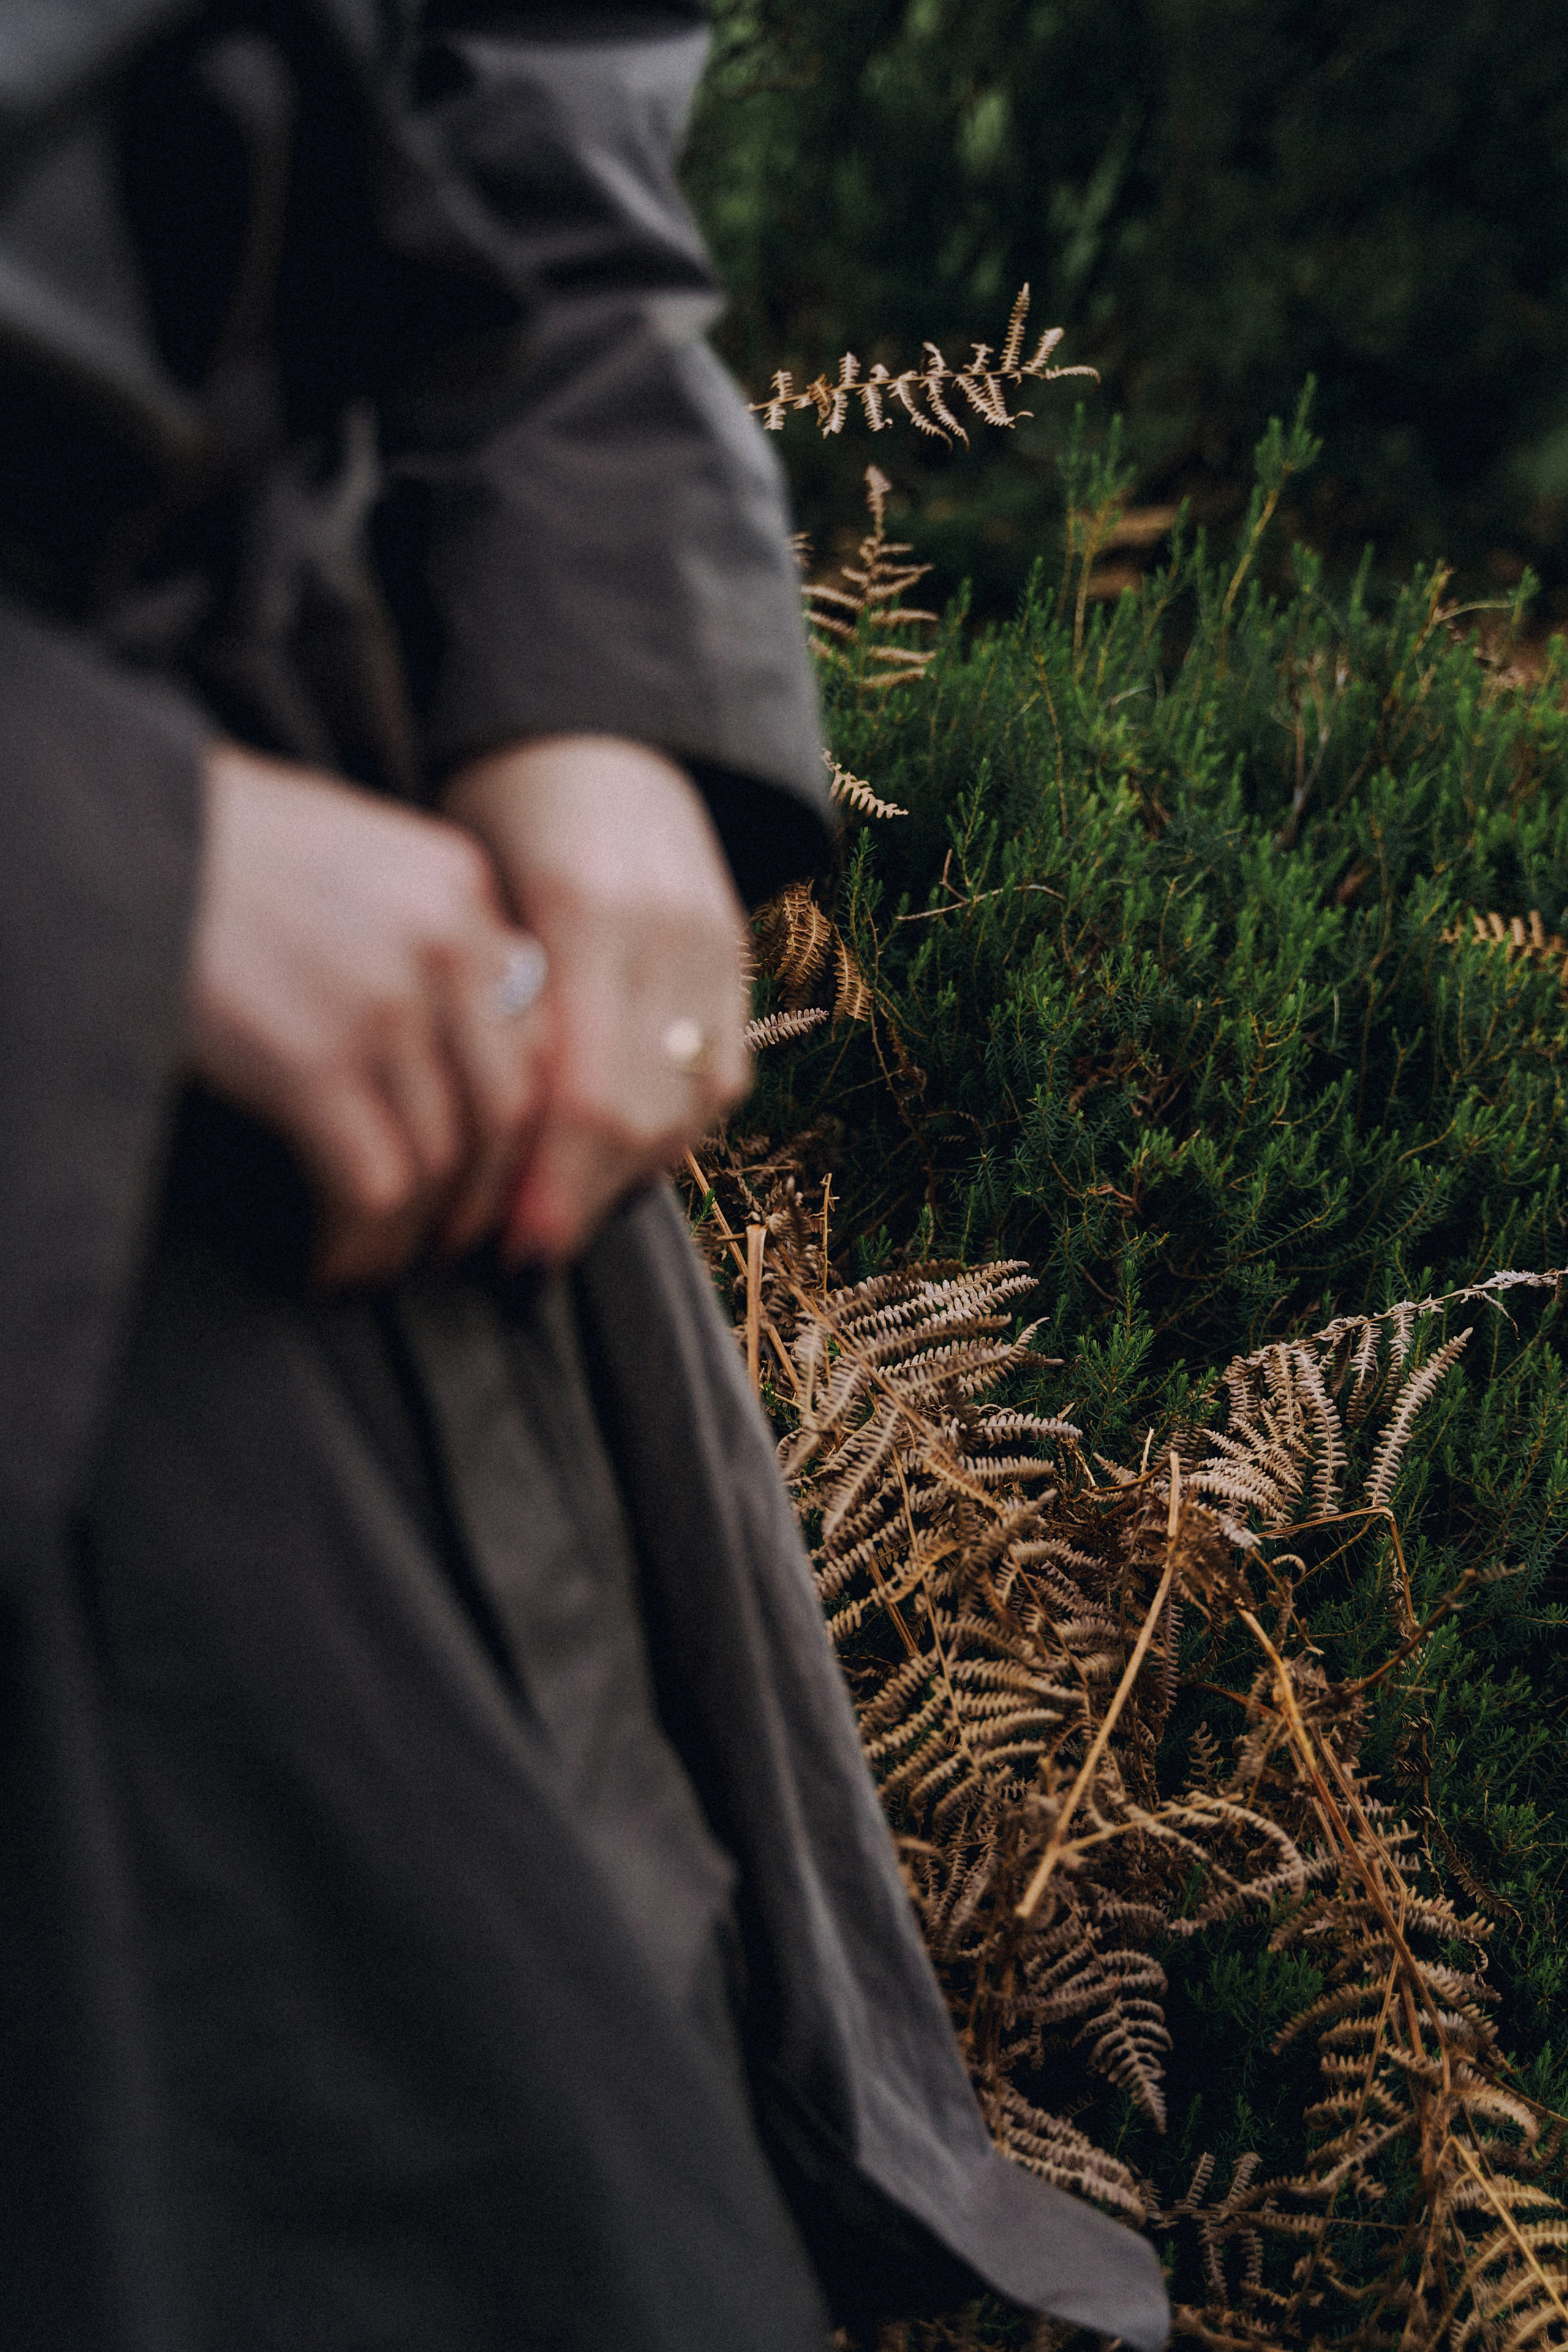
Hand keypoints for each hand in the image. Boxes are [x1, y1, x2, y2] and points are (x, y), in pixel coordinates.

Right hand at [188, 744, 545, 1286]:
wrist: (116, 828)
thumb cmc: (214, 847)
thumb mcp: (350, 855)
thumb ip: (422, 930)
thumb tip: (460, 1038)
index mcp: (460, 885)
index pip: (537, 1031)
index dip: (523, 1127)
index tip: (498, 1178)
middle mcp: (446, 939)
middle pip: (510, 1108)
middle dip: (486, 1199)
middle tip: (452, 1242)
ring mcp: (386, 1000)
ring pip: (447, 1161)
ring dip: (418, 1234)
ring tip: (383, 1262)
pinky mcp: (314, 1059)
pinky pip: (374, 1188)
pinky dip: (360, 1247)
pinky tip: (333, 1266)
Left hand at [442, 735, 750, 1263]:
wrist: (595, 728)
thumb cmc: (496, 808)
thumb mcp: (469, 888)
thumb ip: (487, 1007)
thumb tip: (472, 1150)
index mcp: (585, 911)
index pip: (584, 1095)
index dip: (550, 1189)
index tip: (507, 1250)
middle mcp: (666, 932)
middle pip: (644, 1116)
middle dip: (583, 1202)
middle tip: (523, 1254)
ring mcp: (715, 944)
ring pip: (690, 1108)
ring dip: (626, 1176)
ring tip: (560, 1213)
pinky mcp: (741, 955)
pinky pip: (722, 1077)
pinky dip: (671, 1129)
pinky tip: (615, 1152)